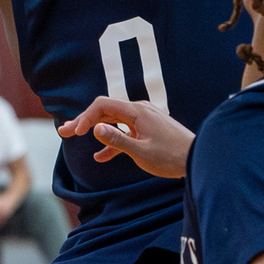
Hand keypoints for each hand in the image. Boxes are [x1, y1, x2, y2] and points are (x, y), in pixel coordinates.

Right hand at [58, 95, 194, 176]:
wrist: (199, 159)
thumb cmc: (172, 157)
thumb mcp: (141, 152)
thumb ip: (117, 140)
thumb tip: (95, 127)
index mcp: (138, 112)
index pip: (103, 105)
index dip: (86, 117)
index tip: (75, 133)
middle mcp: (141, 110)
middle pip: (106, 110)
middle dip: (84, 121)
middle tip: (64, 132)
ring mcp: (145, 119)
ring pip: (114, 121)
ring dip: (95, 130)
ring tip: (74, 138)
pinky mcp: (149, 129)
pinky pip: (126, 132)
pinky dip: (113, 141)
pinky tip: (101, 157)